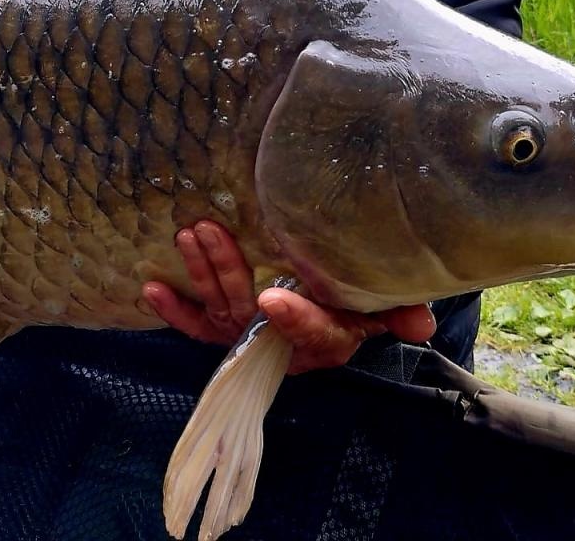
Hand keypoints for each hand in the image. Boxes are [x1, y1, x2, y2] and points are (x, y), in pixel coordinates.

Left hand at [141, 220, 435, 374]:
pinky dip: (175, 310)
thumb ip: (399, 312)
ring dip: (203, 273)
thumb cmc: (357, 299)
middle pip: (254, 313)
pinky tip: (151, 288)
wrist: (333, 310)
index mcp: (327, 337)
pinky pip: (197, 325)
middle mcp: (283, 342)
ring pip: (223, 309)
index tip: (273, 297)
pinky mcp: (226, 329)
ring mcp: (249, 335)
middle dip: (229, 273)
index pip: (313, 332)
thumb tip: (423, 322)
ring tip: (189, 234)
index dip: (294, 318)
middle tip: (209, 232)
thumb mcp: (383, 306)